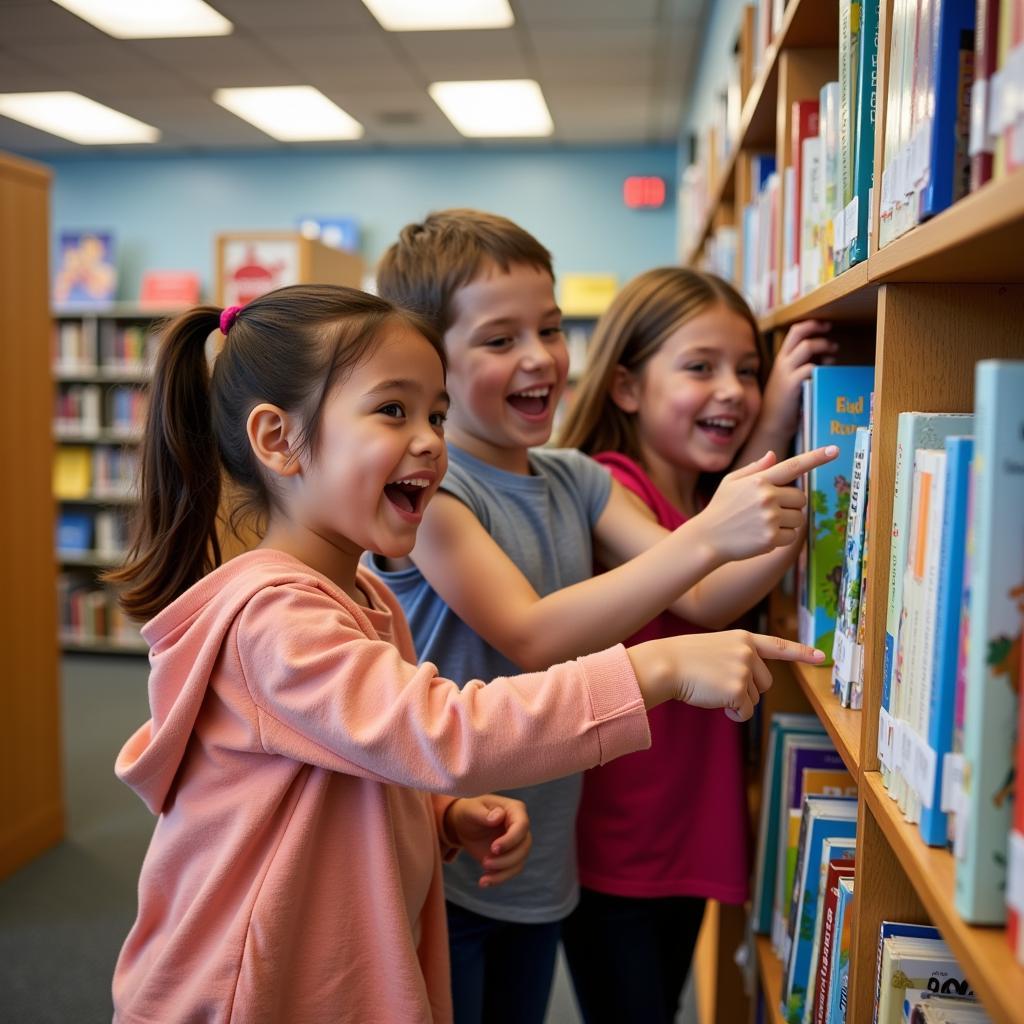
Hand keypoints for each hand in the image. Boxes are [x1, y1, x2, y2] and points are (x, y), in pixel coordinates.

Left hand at [444, 795, 531, 887]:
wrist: (464, 824)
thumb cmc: (469, 812)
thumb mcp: (471, 809)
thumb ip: (483, 813)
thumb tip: (498, 817)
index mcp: (514, 810)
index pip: (522, 825)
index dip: (511, 839)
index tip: (493, 849)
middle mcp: (520, 827)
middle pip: (524, 846)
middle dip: (506, 859)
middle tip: (484, 862)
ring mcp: (517, 843)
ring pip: (520, 861)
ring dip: (503, 871)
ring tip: (483, 877)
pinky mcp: (510, 857)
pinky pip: (512, 871)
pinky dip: (499, 878)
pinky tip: (484, 881)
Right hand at [627, 630, 824, 719]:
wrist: (664, 665)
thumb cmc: (683, 659)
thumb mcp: (715, 648)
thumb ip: (738, 658)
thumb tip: (750, 690)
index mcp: (743, 638)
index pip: (778, 645)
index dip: (802, 652)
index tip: (822, 657)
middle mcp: (748, 651)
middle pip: (766, 682)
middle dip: (749, 690)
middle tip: (721, 685)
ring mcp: (743, 670)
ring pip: (755, 698)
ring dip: (738, 701)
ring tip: (712, 689)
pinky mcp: (737, 689)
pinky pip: (745, 712)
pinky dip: (733, 713)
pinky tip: (714, 701)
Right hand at [696, 445, 837, 561]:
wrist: (706, 538)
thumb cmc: (720, 508)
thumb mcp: (731, 482)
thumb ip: (755, 469)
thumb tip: (774, 456)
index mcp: (759, 480)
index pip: (793, 466)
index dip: (816, 458)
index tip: (834, 450)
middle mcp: (767, 496)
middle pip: (801, 498)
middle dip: (791, 505)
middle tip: (770, 512)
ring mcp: (770, 518)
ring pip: (799, 518)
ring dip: (788, 522)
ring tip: (764, 525)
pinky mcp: (771, 538)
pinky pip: (792, 536)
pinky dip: (782, 538)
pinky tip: (763, 537)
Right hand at [760, 320, 836, 439]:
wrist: (770, 425)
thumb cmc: (783, 405)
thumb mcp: (789, 382)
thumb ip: (802, 369)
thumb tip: (824, 360)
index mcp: (781, 360)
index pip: (794, 333)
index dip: (810, 325)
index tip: (824, 325)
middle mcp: (782, 363)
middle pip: (799, 333)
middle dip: (817, 328)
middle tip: (830, 329)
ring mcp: (786, 373)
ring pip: (807, 347)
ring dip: (823, 346)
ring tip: (833, 353)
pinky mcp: (791, 384)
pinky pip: (810, 368)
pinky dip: (821, 368)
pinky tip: (827, 373)